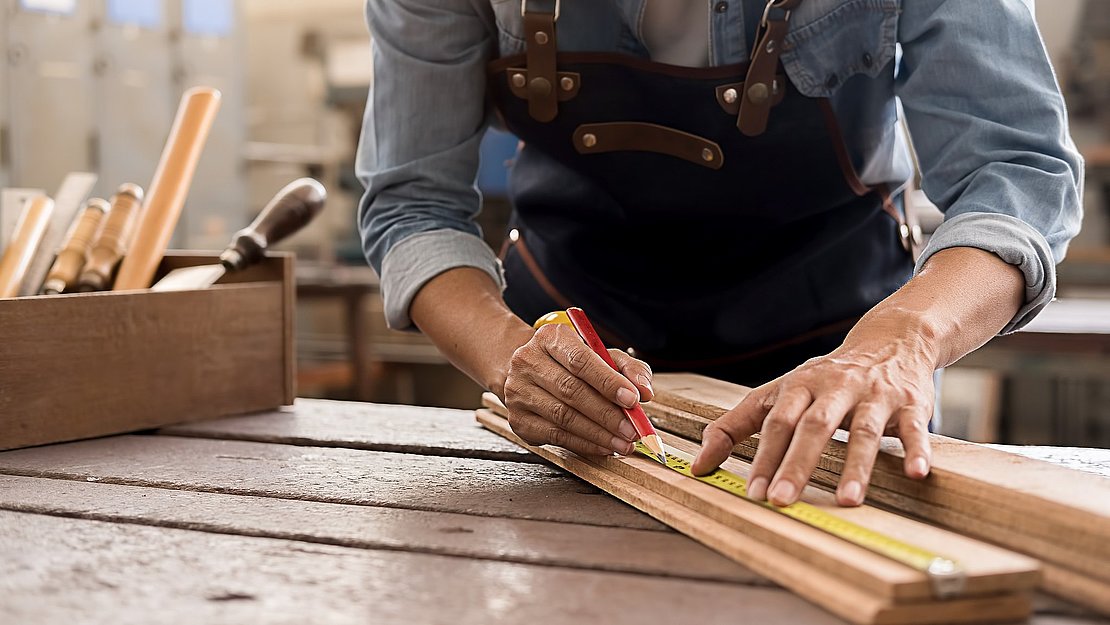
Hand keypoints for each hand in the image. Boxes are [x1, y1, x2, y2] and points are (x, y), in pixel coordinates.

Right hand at [504, 323, 654, 456]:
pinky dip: (584, 444)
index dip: (608, 382)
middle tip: (632, 429)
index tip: (633, 400)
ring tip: (623, 442)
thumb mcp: (599, 354)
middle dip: (607, 414)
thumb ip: (627, 367)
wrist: (527, 372)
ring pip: (563, 417)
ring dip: (598, 433)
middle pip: (571, 391)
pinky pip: (555, 435)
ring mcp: (518, 392)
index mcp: (549, 338)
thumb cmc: (570, 362)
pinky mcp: (518, 419)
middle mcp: (527, 362)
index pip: (580, 360)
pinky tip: (604, 446)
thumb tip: (645, 391)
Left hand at [691, 310, 938, 506]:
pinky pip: (915, 429)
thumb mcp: (779, 393)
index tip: (752, 492)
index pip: (776, 422)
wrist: (891, 341)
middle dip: (797, 464)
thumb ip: (736, 426)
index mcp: (799, 386)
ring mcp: (875, 396)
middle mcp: (836, 388)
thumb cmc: (824, 379)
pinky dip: (918, 451)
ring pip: (864, 431)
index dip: (764, 457)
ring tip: (846, 500)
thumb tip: (698, 465)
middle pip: (814, 426)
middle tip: (782, 501)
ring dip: (856, 466)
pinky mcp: (912, 405)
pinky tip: (918, 473)